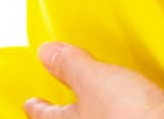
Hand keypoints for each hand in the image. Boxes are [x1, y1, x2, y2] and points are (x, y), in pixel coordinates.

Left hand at [23, 41, 163, 118]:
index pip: (49, 116)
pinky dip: (124, 111)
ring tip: (101, 101)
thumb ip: (69, 64)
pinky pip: (126, 117)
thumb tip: (45, 52)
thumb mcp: (92, 78)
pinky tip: (133, 106)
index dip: (39, 107)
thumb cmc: (130, 113)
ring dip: (97, 112)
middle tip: (65, 104)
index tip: (30, 102)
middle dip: (70, 112)